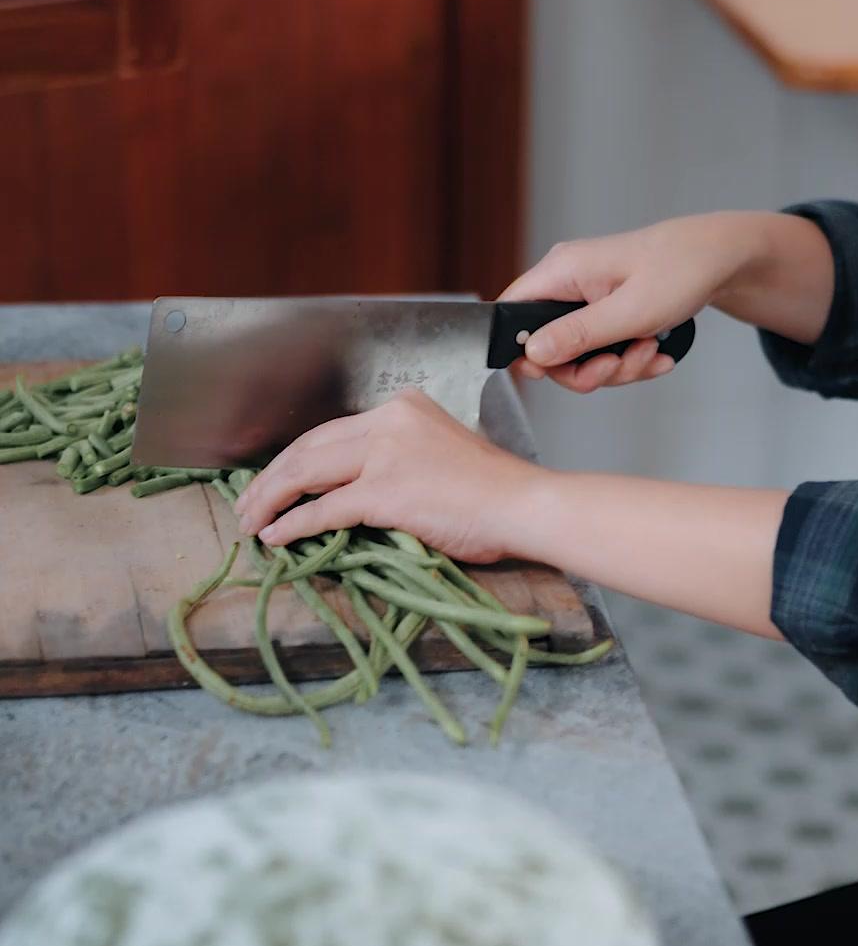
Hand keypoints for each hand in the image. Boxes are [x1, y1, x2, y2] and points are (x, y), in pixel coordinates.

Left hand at [234, 390, 537, 562]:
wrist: (523, 505)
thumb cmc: (492, 492)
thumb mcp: (438, 454)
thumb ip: (395, 460)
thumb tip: (349, 493)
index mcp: (402, 408)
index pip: (330, 431)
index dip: (294, 460)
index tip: (273, 481)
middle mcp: (389, 422)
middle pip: (309, 447)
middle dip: (271, 478)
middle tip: (247, 504)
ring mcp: (386, 454)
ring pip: (307, 473)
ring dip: (271, 500)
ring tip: (250, 522)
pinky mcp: (386, 491)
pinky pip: (325, 509)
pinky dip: (294, 524)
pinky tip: (276, 537)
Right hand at [501, 214, 755, 391]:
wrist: (718, 259)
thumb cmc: (680, 270)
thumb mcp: (629, 311)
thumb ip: (577, 335)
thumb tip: (532, 353)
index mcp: (561, 272)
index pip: (510, 314)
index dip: (524, 351)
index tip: (556, 371)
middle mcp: (567, 284)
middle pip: (547, 347)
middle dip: (585, 369)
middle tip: (618, 365)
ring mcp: (585, 299)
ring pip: (579, 356)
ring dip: (616, 367)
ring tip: (648, 352)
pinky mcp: (604, 312)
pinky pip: (602, 350)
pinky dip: (629, 359)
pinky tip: (655, 353)